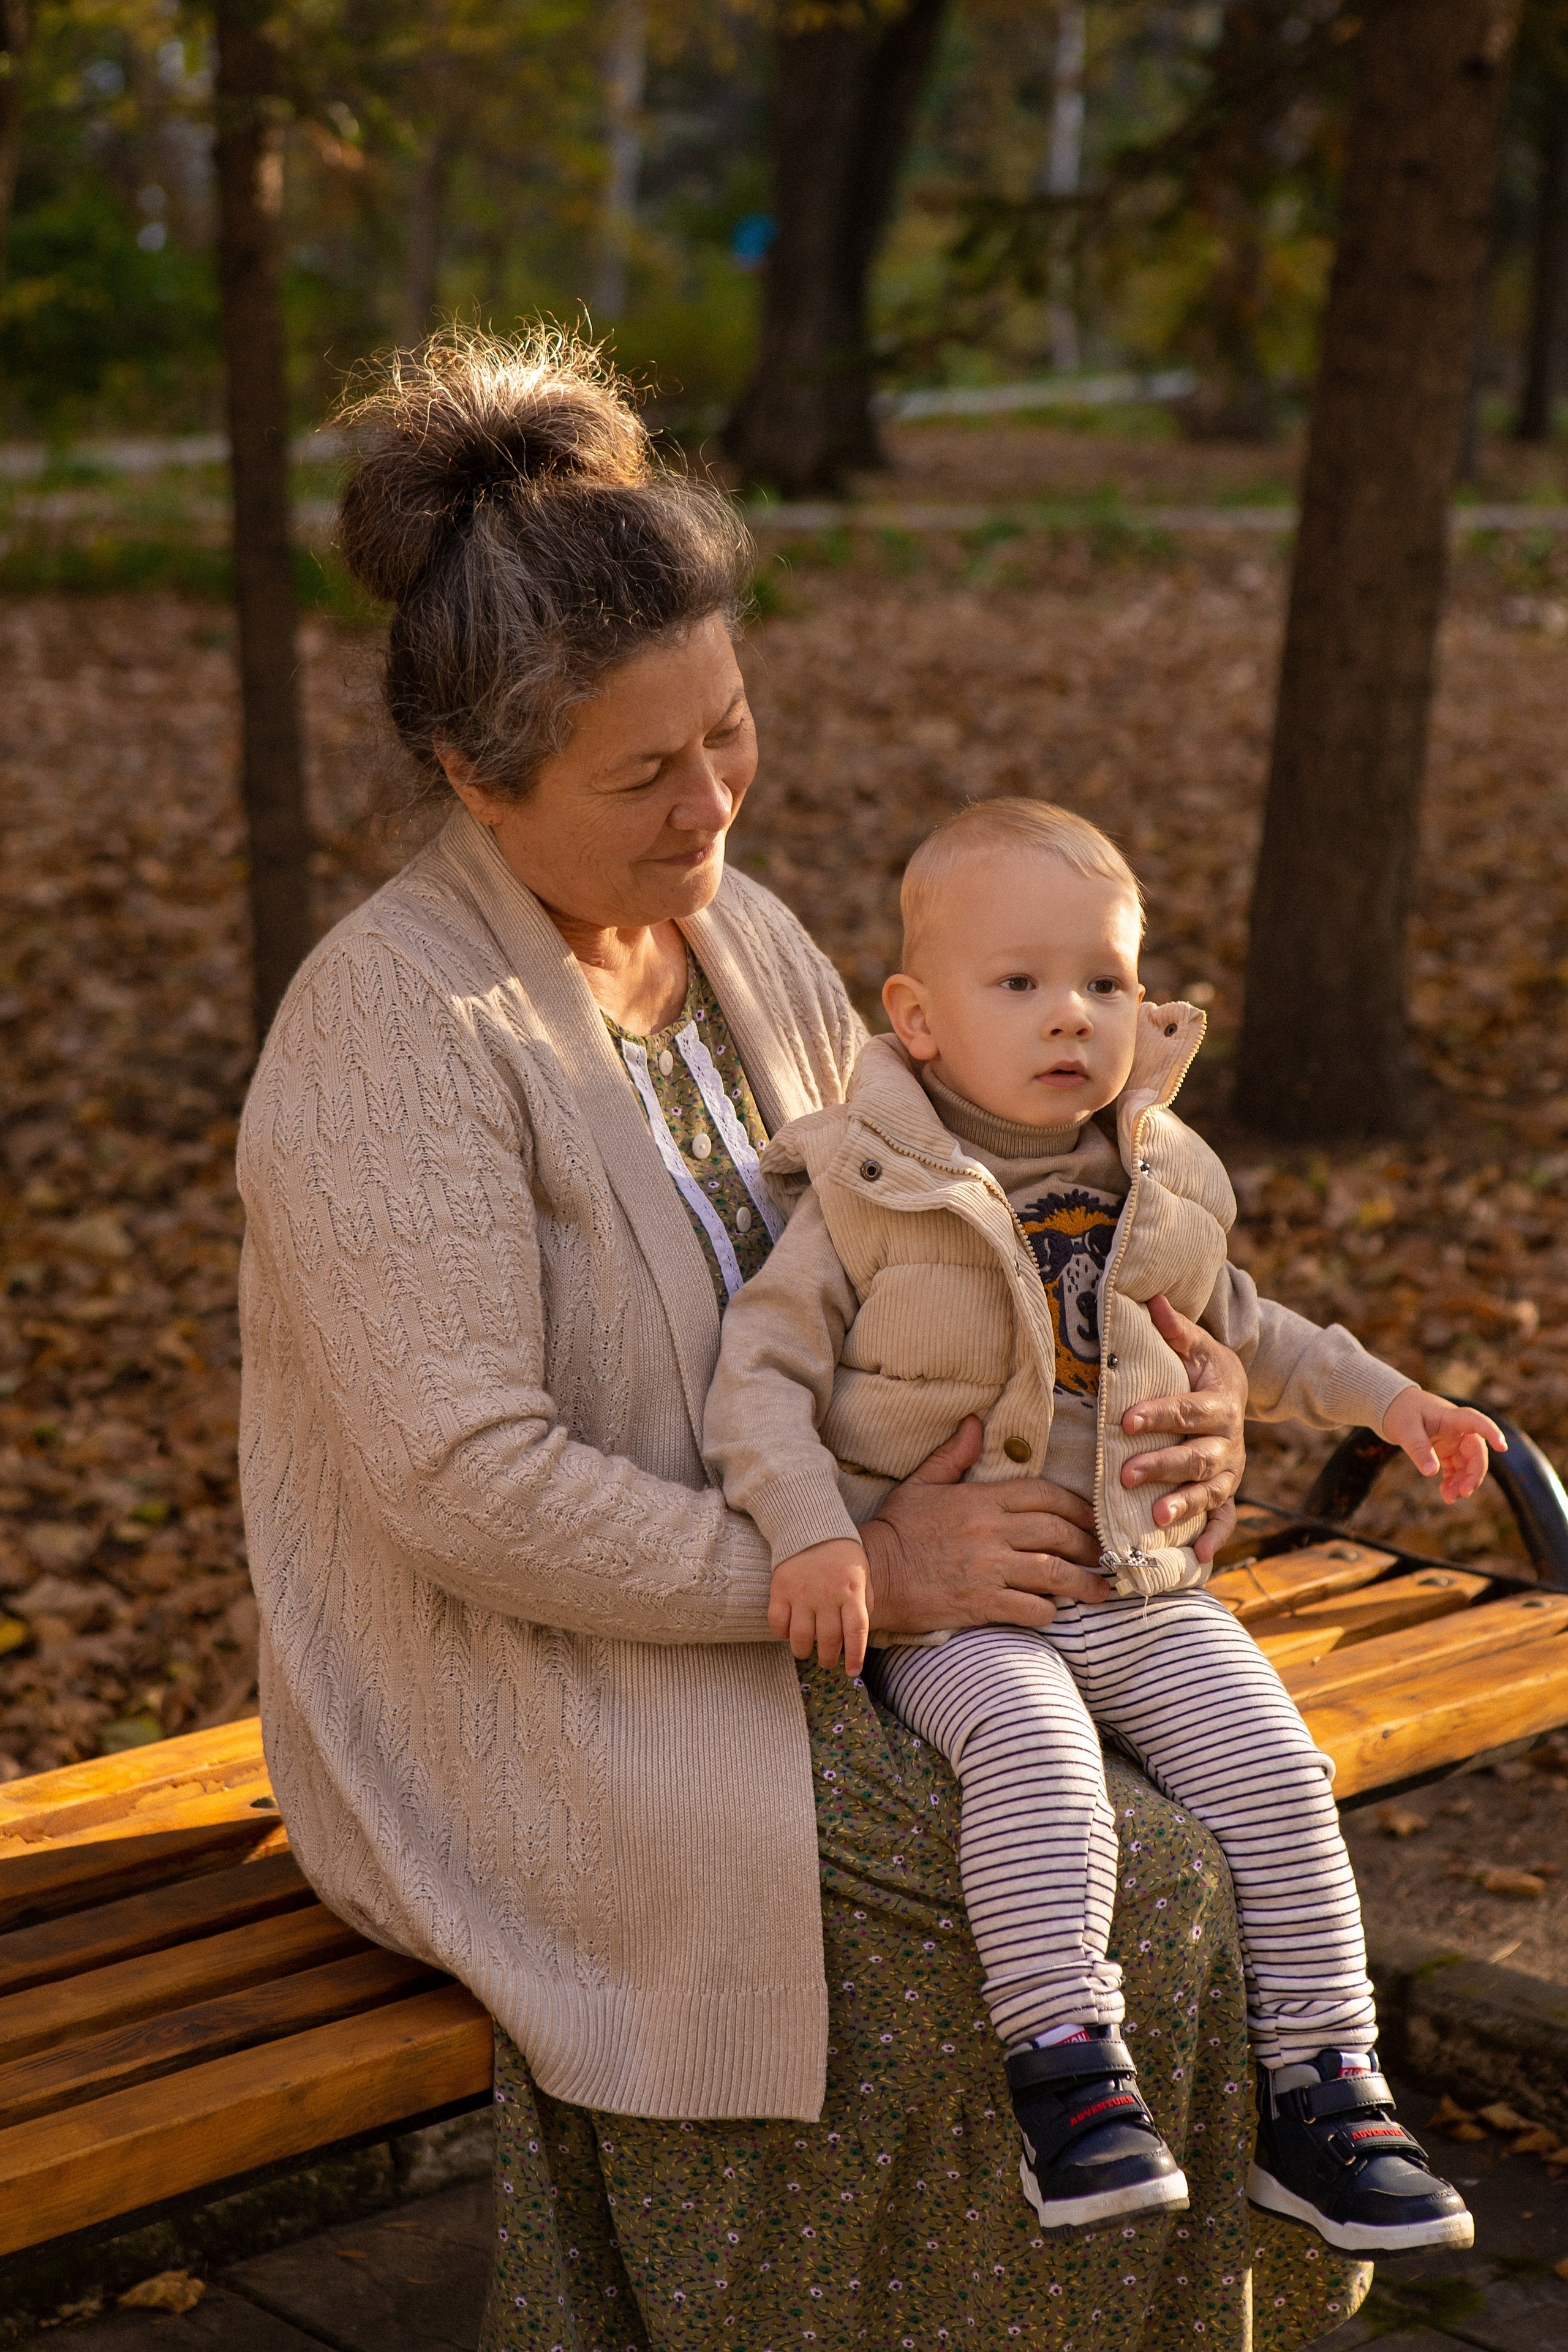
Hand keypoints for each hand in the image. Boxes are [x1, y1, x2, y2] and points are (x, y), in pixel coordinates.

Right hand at [768, 1538, 870, 1673]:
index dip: (856, 1656)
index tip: (853, 1672)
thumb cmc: (841, 1556)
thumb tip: (861, 1634)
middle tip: (827, 1661)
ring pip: (801, 1638)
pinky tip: (787, 1633)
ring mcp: (802, 1593)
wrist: (810, 1527)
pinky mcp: (780, 1589)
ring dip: (803, 1651)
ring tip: (806, 1652)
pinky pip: (777, 1622)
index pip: (857, 1632)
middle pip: (828, 1640)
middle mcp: (828, 1595)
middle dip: (828, 1658)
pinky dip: (781, 1634)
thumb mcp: (862, 1574)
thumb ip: (864, 1602)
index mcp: (852, 1591)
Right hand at [861, 1419, 1111, 1639]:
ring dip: (1083, 1584)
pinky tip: (1054, 1610)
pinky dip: (1049, 1610)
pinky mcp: (981, 1603)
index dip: (1076, 1507)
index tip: (1091, 1519)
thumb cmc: (895, 1529)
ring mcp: (988, 1568)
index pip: (1044, 1495)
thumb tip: (975, 1422)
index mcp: (981, 1498)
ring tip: (1101, 1591)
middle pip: (1058, 1533)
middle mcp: (991, 1531)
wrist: (869, 1575)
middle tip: (1104, 1555)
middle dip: (1089, 1545)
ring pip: (1053, 1572)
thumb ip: (954, 1454)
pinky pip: (1030, 1607)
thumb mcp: (922, 1483)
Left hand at [1118, 1295, 1246, 1563]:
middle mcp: (1229, 1440)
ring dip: (1185, 1505)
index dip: (1158, 1414)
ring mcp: (1229, 1470)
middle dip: (1163, 1466)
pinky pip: (1225, 1518)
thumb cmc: (1202, 1367)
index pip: (1187, 1409)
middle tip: (1127, 1475)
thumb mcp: (1194, 1345)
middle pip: (1198, 1456)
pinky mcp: (1226, 1492)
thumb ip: (1174, 1328)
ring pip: (1211, 1491)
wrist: (1234, 1391)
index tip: (1124, 1420)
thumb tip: (1152, 1298)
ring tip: (1156, 1518)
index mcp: (1220, 1402)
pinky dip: (1215, 1538)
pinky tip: (1200, 1558)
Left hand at [1382, 1386, 1504, 1503]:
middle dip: (1474, 1474)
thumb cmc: (1401, 1411)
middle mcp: (1458, 1430)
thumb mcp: (1405, 1430)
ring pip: (1467, 1465)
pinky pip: (1455, 1469)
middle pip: (1476, 1452)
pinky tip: (1446, 1494)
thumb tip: (1431, 1473)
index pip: (1476, 1422)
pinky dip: (1453, 1482)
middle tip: (1464, 1493)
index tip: (1502, 1447)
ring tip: (1450, 1498)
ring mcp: (1454, 1442)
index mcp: (1452, 1417)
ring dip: (1463, 1482)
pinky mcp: (1447, 1452)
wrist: (1393, 1407)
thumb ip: (1419, 1449)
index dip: (1491, 1433)